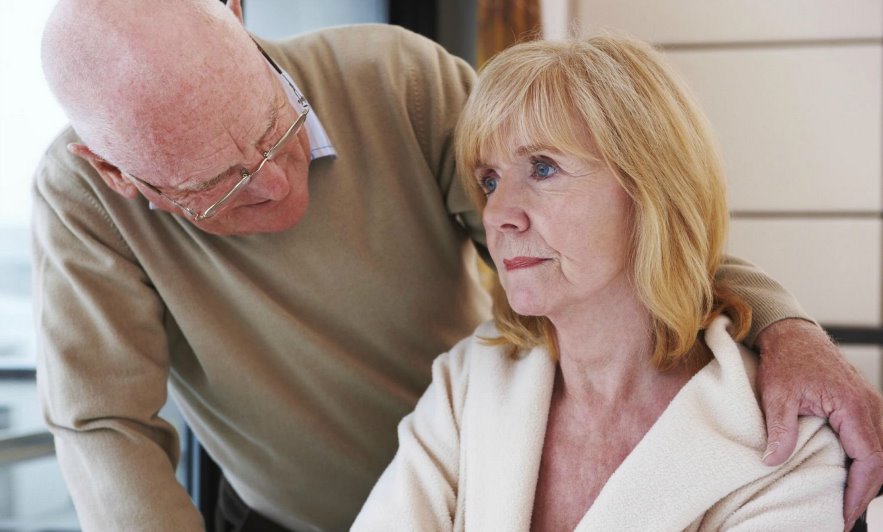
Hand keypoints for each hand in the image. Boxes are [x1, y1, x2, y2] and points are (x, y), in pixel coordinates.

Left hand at [755, 318, 882, 529]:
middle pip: (880, 459)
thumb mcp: (777, 396)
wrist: (792, 335)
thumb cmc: (786, 360)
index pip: (869, 458)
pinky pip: (873, 438)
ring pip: (880, 450)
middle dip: (866, 491)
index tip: (846, 511)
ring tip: (848, 501)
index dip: (860, 489)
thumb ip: (779, 430)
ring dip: (868, 476)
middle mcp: (869, 405)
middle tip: (846, 515)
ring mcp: (869, 403)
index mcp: (852, 406)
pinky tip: (851, 474)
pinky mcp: (862, 403)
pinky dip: (866, 460)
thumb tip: (772, 461)